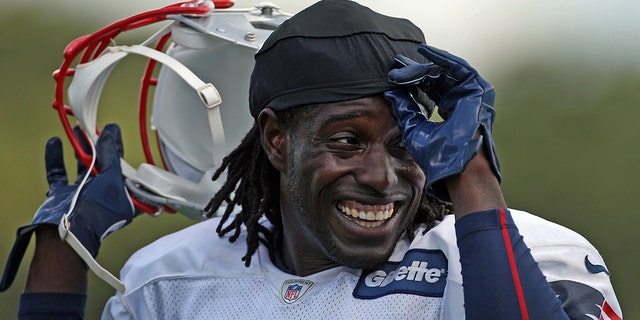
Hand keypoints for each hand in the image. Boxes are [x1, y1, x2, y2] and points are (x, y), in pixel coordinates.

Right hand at [1, 124, 135, 290]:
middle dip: (98, 145)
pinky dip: (56, 158)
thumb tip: (111, 133)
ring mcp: (82, 196)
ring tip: (77, 129)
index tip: (114, 129)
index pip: (123, 167)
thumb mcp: (112, 179)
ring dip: (79, 148)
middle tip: (94, 126)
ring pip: (81, 167)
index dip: (119, 148)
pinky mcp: (62, 196)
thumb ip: (111, 156)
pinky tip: (55, 142)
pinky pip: (59, 174)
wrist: (67, 233)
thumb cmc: (97, 211)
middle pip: (102, 164)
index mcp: (123, 196)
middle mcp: (104, 196)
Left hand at [385, 44, 500, 199]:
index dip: (411, 80)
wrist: (455, 165)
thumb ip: (404, 108)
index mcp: (449, 109)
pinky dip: (442, 59)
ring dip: (422, 66)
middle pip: (436, 77)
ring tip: (403, 64)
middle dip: (414, 70)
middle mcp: (460, 100)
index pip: (430, 88)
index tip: (393, 74)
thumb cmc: (437, 154)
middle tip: (395, 64)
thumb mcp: (413, 127)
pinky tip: (425, 52)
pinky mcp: (478, 89)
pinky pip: (459, 67)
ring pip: (444, 72)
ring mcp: (470, 94)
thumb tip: (389, 91)